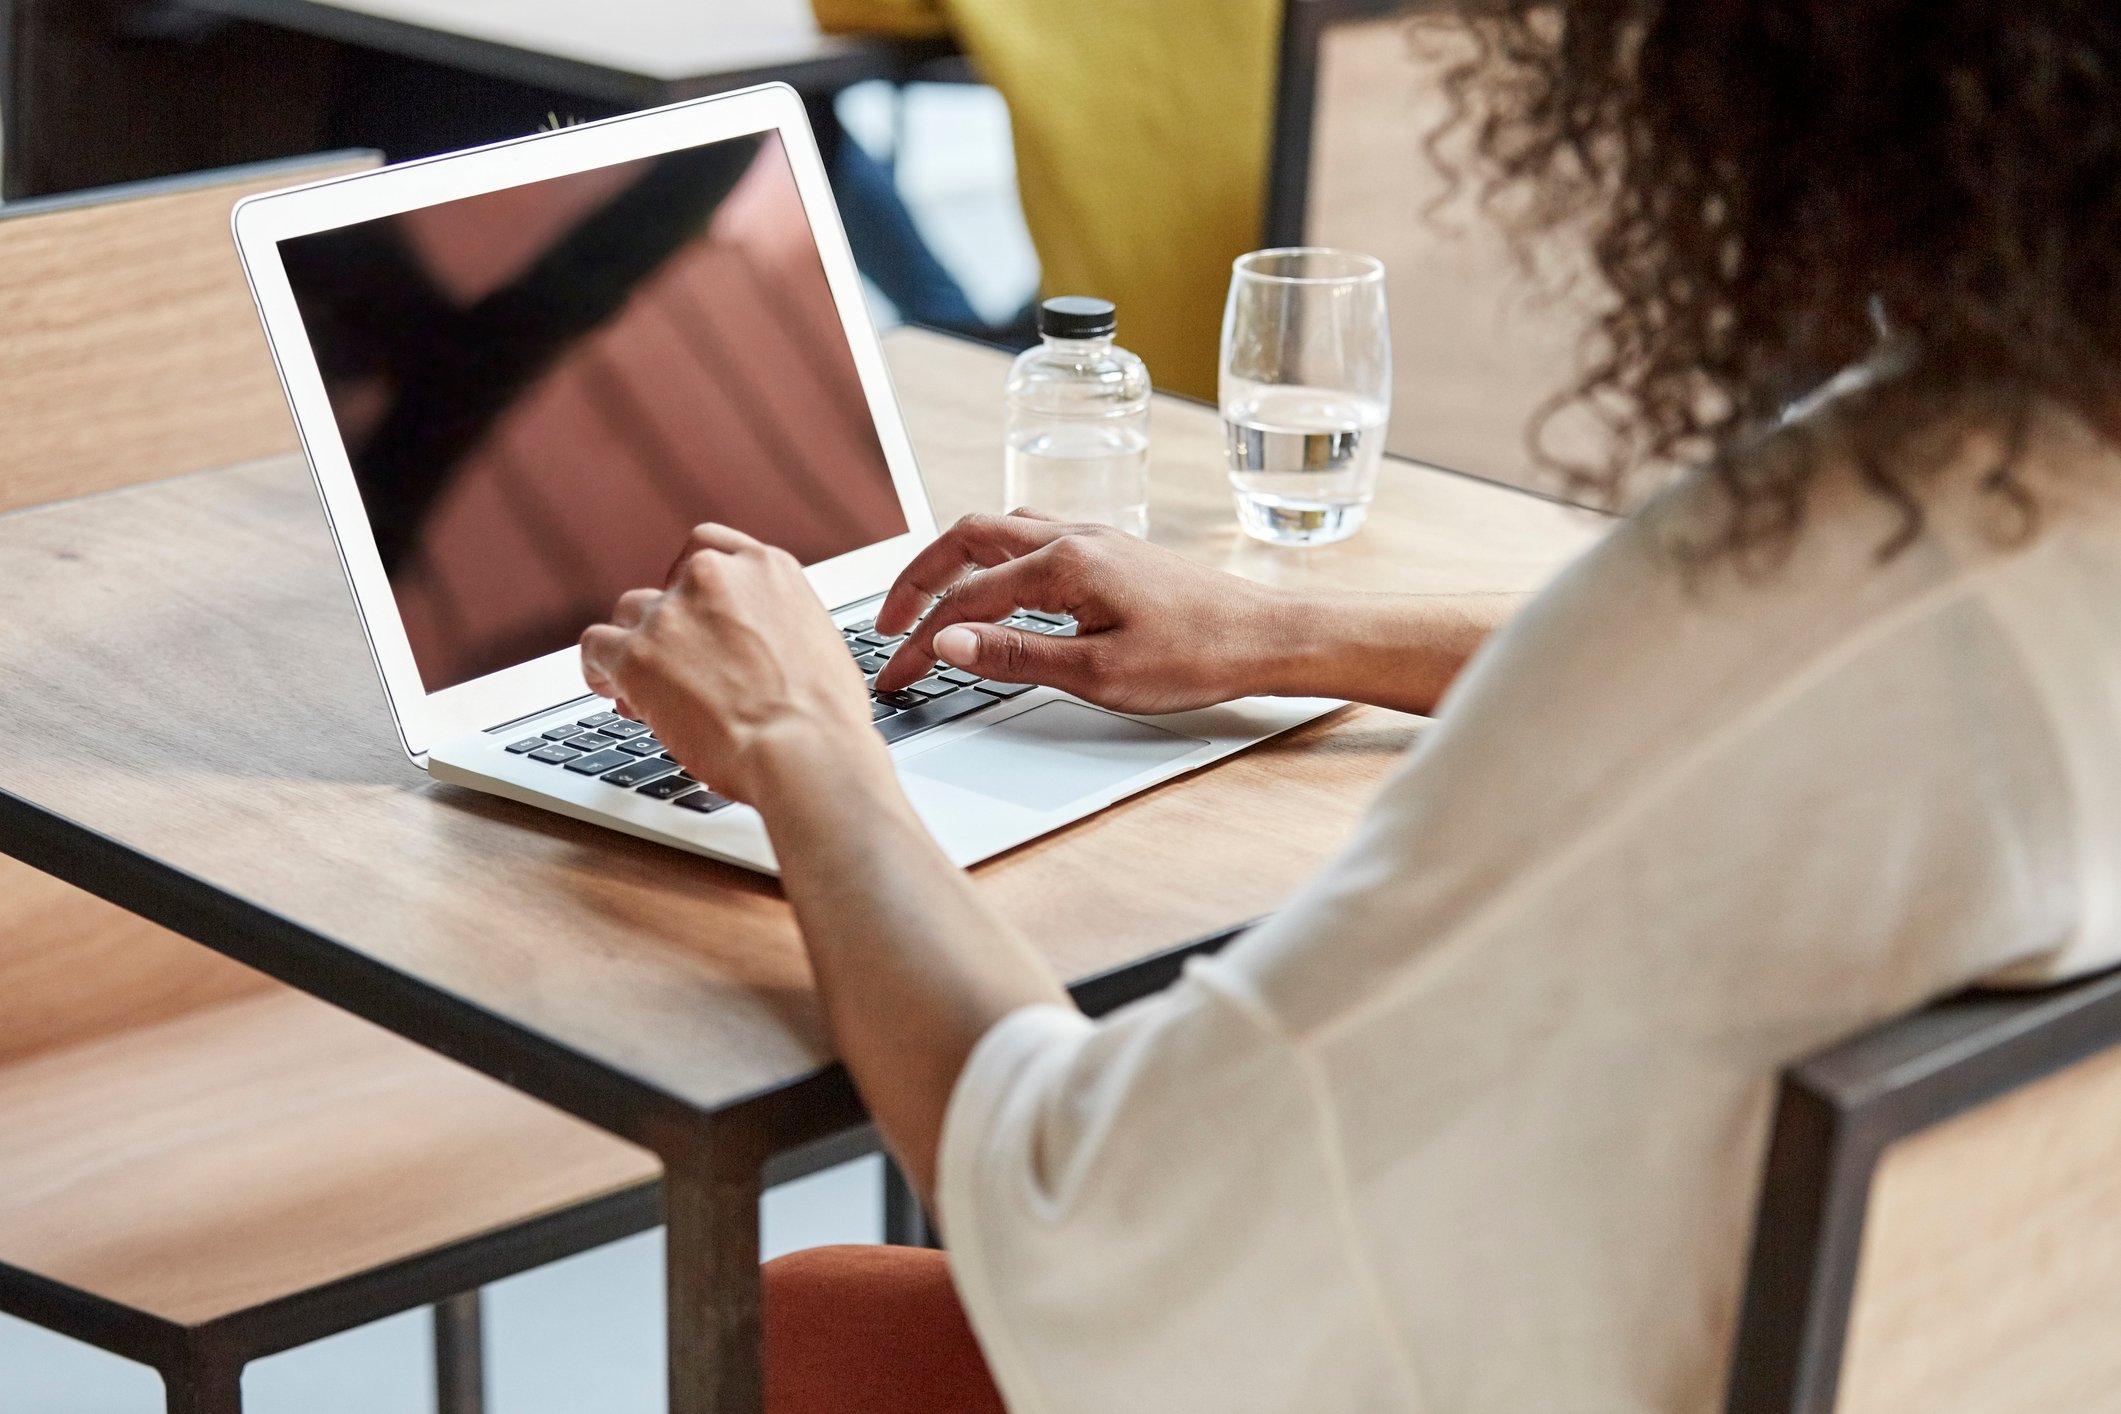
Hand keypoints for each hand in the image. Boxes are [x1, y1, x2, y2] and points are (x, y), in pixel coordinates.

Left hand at [579, 524, 889, 803]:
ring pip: (631, 613)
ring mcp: (671, 613)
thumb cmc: (824, 717)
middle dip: (670, 624)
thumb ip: (777, 625)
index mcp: (767, 568)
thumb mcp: (819, 641)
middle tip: (677, 663)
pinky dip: (601, 668)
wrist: (805, 749)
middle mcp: (714, 576)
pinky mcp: (636, 655)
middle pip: (668, 586)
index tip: (691, 605)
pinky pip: (596, 646)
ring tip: (645, 684)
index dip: (692, 580)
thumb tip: (757, 650)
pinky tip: (613, 689)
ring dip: (637, 645)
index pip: (710, 547)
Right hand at [871, 510, 1286, 713]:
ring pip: (1001, 531)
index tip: (895, 674)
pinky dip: (993, 560)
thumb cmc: (1196, 656)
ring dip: (955, 561)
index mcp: (1065, 563)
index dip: (920, 638)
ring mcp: (1095, 539)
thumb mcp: (1098, 672)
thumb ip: (1015, 655)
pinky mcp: (1111, 553)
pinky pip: (1032, 540)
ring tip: (929, 602)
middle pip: (968, 538)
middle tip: (888, 624)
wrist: (1266, 638)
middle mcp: (1075, 536)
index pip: (966, 599)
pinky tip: (997, 591)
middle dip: (918, 578)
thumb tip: (946, 643)